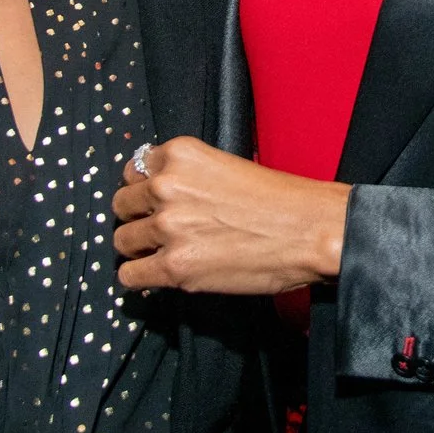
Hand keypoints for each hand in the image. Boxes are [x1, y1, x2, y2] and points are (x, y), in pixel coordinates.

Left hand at [112, 136, 348, 294]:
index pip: (134, 169)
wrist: (311, 231)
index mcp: (180, 155)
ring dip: (138, 249)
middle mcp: (167, 187)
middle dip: (137, 218)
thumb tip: (160, 197)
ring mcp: (168, 227)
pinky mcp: (175, 266)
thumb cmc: (282, 200)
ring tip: (160, 254)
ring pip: (122, 241)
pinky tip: (156, 275)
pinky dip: (140, 278)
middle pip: (122, 205)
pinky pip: (130, 275)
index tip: (151, 201)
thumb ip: (188, 177)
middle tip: (155, 230)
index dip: (143, 189)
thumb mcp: (227, 167)